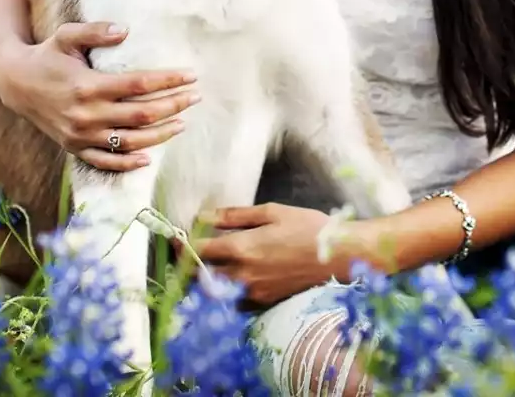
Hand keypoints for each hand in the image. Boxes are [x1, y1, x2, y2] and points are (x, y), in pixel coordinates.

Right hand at [0, 22, 200, 171]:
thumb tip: (125, 30)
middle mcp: (86, 114)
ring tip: (183, 122)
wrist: (16, 84)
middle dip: (173, 105)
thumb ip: (95, 32)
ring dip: (160, 134)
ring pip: (130, 141)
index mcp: (88, 85)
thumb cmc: (47, 55)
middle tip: (196, 96)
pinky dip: (127, 163)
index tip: (191, 74)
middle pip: (141, 115)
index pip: (139, 85)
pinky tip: (148, 158)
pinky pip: (104, 161)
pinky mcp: (74, 147)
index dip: (168, 80)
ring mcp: (80, 135)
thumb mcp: (67, 36)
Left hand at [193, 203, 361, 307]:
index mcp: (242, 248)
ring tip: (205, 266)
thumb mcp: (271, 212)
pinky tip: (230, 280)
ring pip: (215, 291)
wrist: (338, 256)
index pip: (198, 251)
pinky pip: (233, 301)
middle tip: (186, 254)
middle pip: (200, 276)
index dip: (182, 244)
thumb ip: (235, 216)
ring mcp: (252, 292)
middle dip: (189, 265)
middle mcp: (242, 274)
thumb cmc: (307, 227)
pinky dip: (225, 292)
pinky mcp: (263, 302)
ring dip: (205, 280)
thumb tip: (204, 216)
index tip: (176, 237)